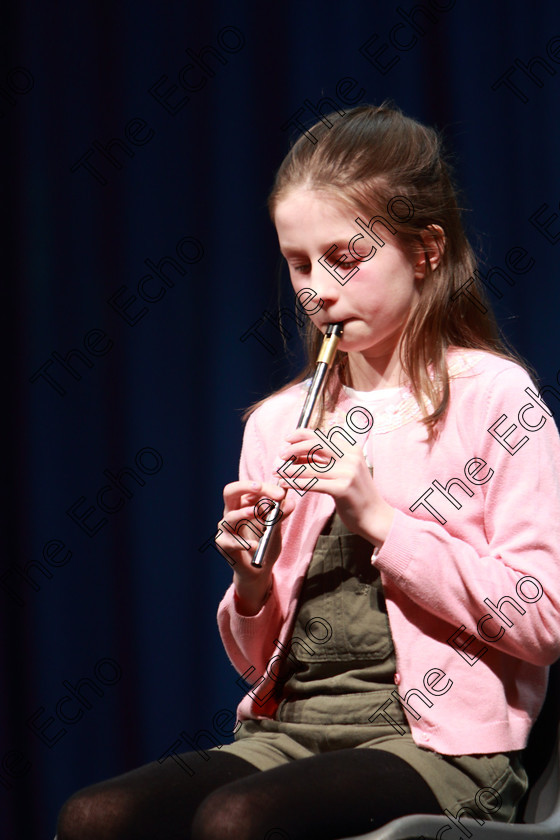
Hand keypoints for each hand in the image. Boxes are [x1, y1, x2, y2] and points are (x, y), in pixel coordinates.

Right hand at [217, 480, 295, 614]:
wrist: (258, 570)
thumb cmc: (265, 544)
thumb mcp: (275, 528)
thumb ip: (280, 515)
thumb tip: (289, 502)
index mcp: (244, 504)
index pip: (251, 488)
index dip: (265, 487)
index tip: (281, 493)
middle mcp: (231, 513)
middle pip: (230, 491)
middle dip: (245, 487)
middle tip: (259, 487)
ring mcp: (225, 529)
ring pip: (230, 517)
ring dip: (244, 514)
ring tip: (256, 513)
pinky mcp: (224, 545)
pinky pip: (231, 542)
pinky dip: (243, 543)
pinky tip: (254, 545)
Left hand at [278, 428, 393, 546]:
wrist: (375, 517)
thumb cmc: (356, 495)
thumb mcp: (344, 471)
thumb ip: (325, 461)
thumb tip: (297, 453)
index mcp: (351, 449)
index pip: (322, 436)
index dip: (301, 435)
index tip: (287, 439)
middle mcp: (351, 457)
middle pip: (315, 446)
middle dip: (293, 449)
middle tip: (280, 455)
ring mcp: (348, 472)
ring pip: (311, 467)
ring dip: (290, 469)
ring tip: (277, 472)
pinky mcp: (343, 488)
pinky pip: (313, 484)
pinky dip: (296, 483)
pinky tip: (285, 484)